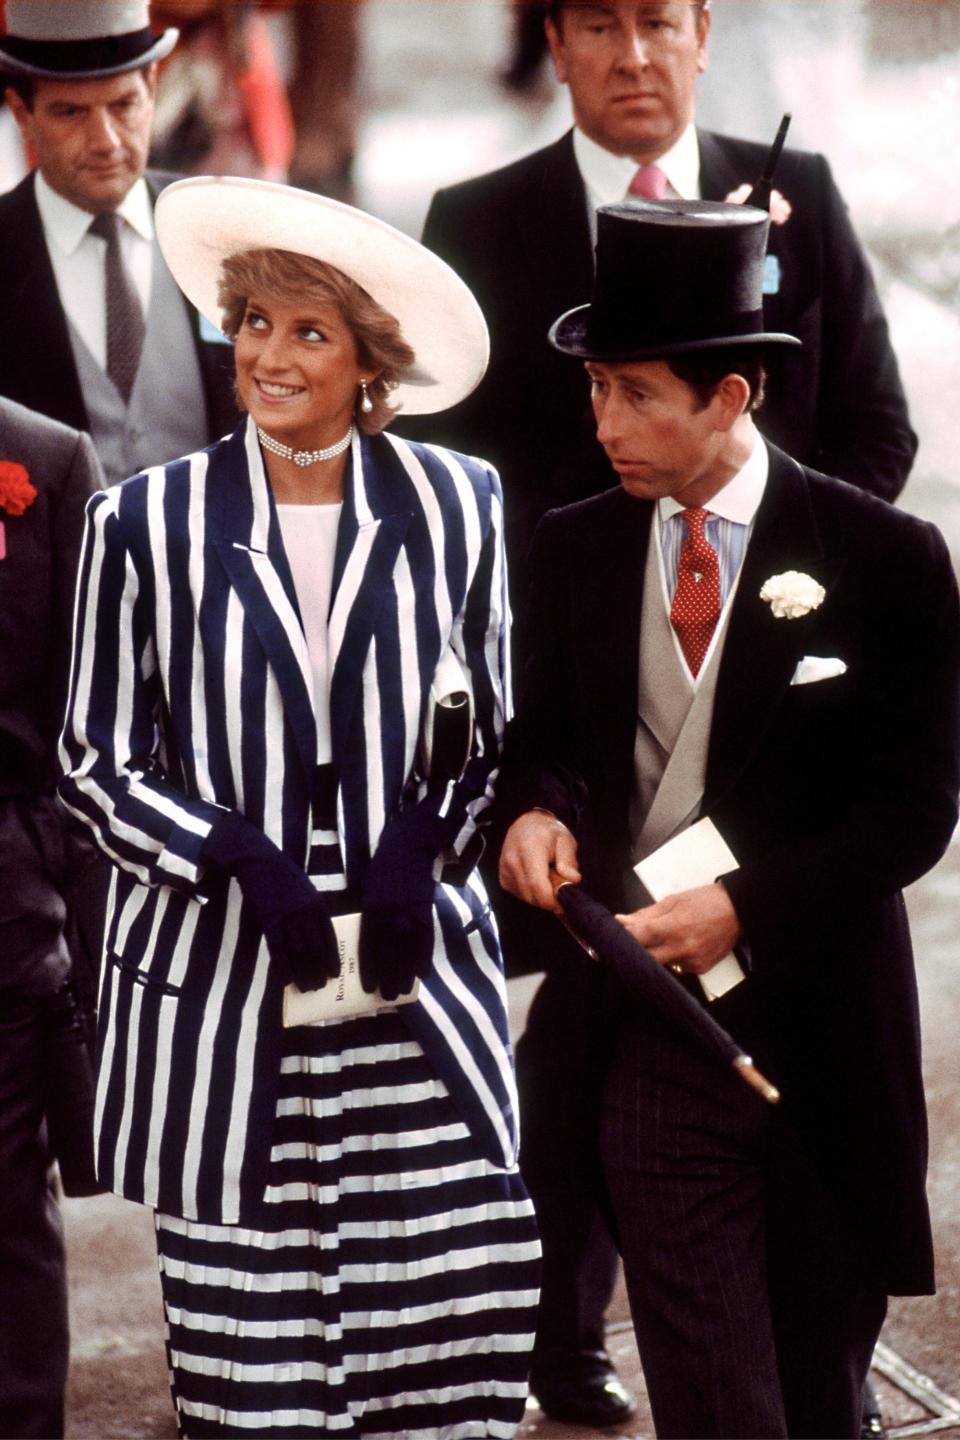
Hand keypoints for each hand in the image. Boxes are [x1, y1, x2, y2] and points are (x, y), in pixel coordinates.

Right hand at [203, 810, 339, 991]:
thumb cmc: (281, 874)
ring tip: (305, 988)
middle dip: (318, 970)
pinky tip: (284, 981)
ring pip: (298, 952)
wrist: (258, 859)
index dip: (331, 957)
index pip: (329, 937)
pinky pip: (277, 948)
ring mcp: (288, 916)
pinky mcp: (269, 919)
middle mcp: (306, 912)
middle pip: (315, 948)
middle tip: (318, 987)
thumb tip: (314, 936)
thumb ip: (311, 911)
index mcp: (317, 904)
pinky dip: (282, 966)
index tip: (334, 973)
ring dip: (302, 973)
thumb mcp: (304, 890)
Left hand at [359, 800, 448, 999]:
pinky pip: (425, 940)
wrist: (407, 851)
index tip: (368, 988)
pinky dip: (424, 958)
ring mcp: (410, 915)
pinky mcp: (425, 912)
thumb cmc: (382, 873)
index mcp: (372, 911)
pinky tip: (423, 974)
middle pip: (389, 954)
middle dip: (388, 978)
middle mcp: (390, 916)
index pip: (369, 947)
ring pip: (408, 952)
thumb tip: (370, 947)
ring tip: (404, 991)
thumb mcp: (368, 894)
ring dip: (406, 974)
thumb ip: (369, 919)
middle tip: (387, 997)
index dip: (369, 970)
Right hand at [499, 809, 580, 911]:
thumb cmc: (546, 831)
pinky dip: (532, 892)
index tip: (564, 899)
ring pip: (527, 898)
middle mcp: (512, 861)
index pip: (538, 885)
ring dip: (541, 895)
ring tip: (548, 877)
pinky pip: (521, 895)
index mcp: (529, 849)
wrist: (525, 824)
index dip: (552, 900)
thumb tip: (571, 880)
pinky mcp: (503, 878)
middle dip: (550, 897)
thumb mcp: (565, 840)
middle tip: (559, 883)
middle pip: (533, 896)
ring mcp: (505, 871)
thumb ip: (569, 861)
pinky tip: (537, 878)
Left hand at [614, 883, 741, 974]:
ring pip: (661, 964)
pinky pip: (678, 967)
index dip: (623, 937)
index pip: (638, 938)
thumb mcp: (673, 901)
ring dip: (656, 955)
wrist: (738, 911)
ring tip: (664, 940)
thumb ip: (646, 914)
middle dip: (636, 951)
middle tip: (631, 944)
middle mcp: (682, 948)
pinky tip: (681, 946)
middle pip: (645, 958)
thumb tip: (622, 921)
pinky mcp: (701, 969)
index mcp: (673, 927)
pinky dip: (674, 958)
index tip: (614, 936)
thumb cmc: (705, 901)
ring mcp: (692, 961)